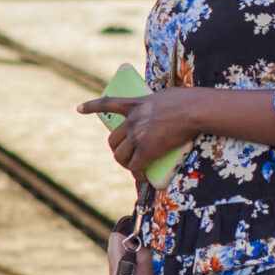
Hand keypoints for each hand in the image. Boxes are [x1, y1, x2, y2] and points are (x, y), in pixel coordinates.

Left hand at [78, 90, 200, 177]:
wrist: (195, 109)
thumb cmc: (188, 100)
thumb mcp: (163, 96)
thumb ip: (154, 104)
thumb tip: (159, 110)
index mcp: (134, 104)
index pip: (108, 103)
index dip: (91, 106)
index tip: (79, 108)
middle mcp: (132, 120)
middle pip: (113, 139)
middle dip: (116, 149)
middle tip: (124, 156)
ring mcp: (138, 135)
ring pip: (120, 155)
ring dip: (124, 163)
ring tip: (132, 168)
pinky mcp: (147, 148)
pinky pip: (136, 166)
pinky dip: (137, 174)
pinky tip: (141, 177)